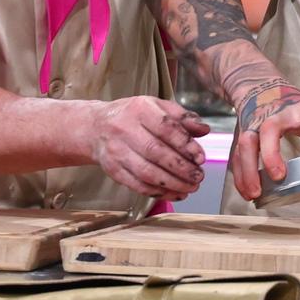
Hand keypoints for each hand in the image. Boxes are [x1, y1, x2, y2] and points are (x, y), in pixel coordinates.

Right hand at [88, 96, 209, 198]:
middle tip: (199, 176)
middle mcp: (125, 129)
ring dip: (172, 184)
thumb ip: (182, 117)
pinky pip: (137, 185)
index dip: (185, 145)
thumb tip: (204, 129)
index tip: (201, 158)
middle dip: (181, 168)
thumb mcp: (157, 106)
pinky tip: (175, 193)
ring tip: (191, 187)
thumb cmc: (134, 116)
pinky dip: (158, 192)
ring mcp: (116, 151)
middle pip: (156, 152)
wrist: (96, 127)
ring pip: (146, 172)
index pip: (166, 128)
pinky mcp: (112, 170)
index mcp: (140, 109)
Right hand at [230, 76, 299, 201]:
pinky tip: (248, 191)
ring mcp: (257, 123)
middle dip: (272, 153)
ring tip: (256, 192)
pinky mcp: (243, 134)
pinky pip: (238, 155)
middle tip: (279, 175)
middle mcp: (277, 114)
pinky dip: (240, 175)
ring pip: (247, 144)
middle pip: (270, 129)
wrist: (262, 88)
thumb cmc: (298, 107)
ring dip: (249, 169)